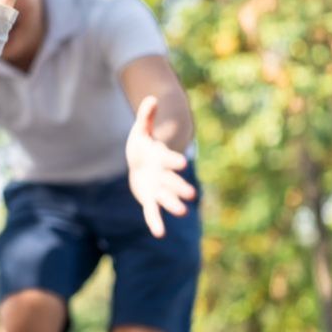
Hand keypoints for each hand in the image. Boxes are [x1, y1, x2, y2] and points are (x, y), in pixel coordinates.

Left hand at [126, 95, 196, 237]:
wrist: (141, 163)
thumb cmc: (143, 146)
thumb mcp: (141, 130)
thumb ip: (146, 116)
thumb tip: (150, 97)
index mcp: (161, 158)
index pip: (168, 159)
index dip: (173, 161)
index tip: (181, 164)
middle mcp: (163, 175)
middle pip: (172, 181)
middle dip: (179, 187)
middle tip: (190, 195)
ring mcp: (157, 188)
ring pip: (166, 198)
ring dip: (173, 205)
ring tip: (182, 212)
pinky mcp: (149, 199)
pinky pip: (152, 211)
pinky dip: (155, 221)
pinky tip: (159, 234)